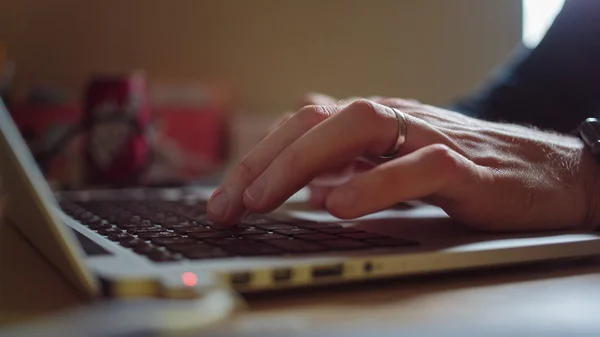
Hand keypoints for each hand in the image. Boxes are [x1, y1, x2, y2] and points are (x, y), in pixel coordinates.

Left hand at [208, 97, 599, 230]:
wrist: (544, 173)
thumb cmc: (464, 171)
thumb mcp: (394, 169)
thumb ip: (353, 172)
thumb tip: (306, 190)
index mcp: (374, 124)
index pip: (303, 126)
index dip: (258, 160)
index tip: (224, 202)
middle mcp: (395, 120)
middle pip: (318, 118)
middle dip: (265, 161)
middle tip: (230, 206)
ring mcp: (430, 136)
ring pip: (360, 125)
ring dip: (303, 162)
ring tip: (267, 201)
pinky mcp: (466, 165)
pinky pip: (418, 165)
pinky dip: (374, 184)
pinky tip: (339, 207)